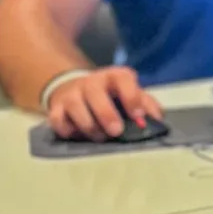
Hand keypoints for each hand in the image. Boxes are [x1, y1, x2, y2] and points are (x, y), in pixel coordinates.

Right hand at [47, 66, 163, 140]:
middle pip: (95, 93)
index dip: (131, 97)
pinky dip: (67, 130)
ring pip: (75, 106)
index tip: (138, 115)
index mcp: (114, 77)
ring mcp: (72, 93)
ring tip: (100, 136)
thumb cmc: (112, 97)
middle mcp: (92, 82)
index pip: (123, 78)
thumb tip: (156, 120)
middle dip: (106, 114)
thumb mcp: (132, 95)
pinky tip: (78, 135)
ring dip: (89, 125)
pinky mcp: (56, 107)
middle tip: (116, 131)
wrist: (80, 90)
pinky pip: (57, 119)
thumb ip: (147, 105)